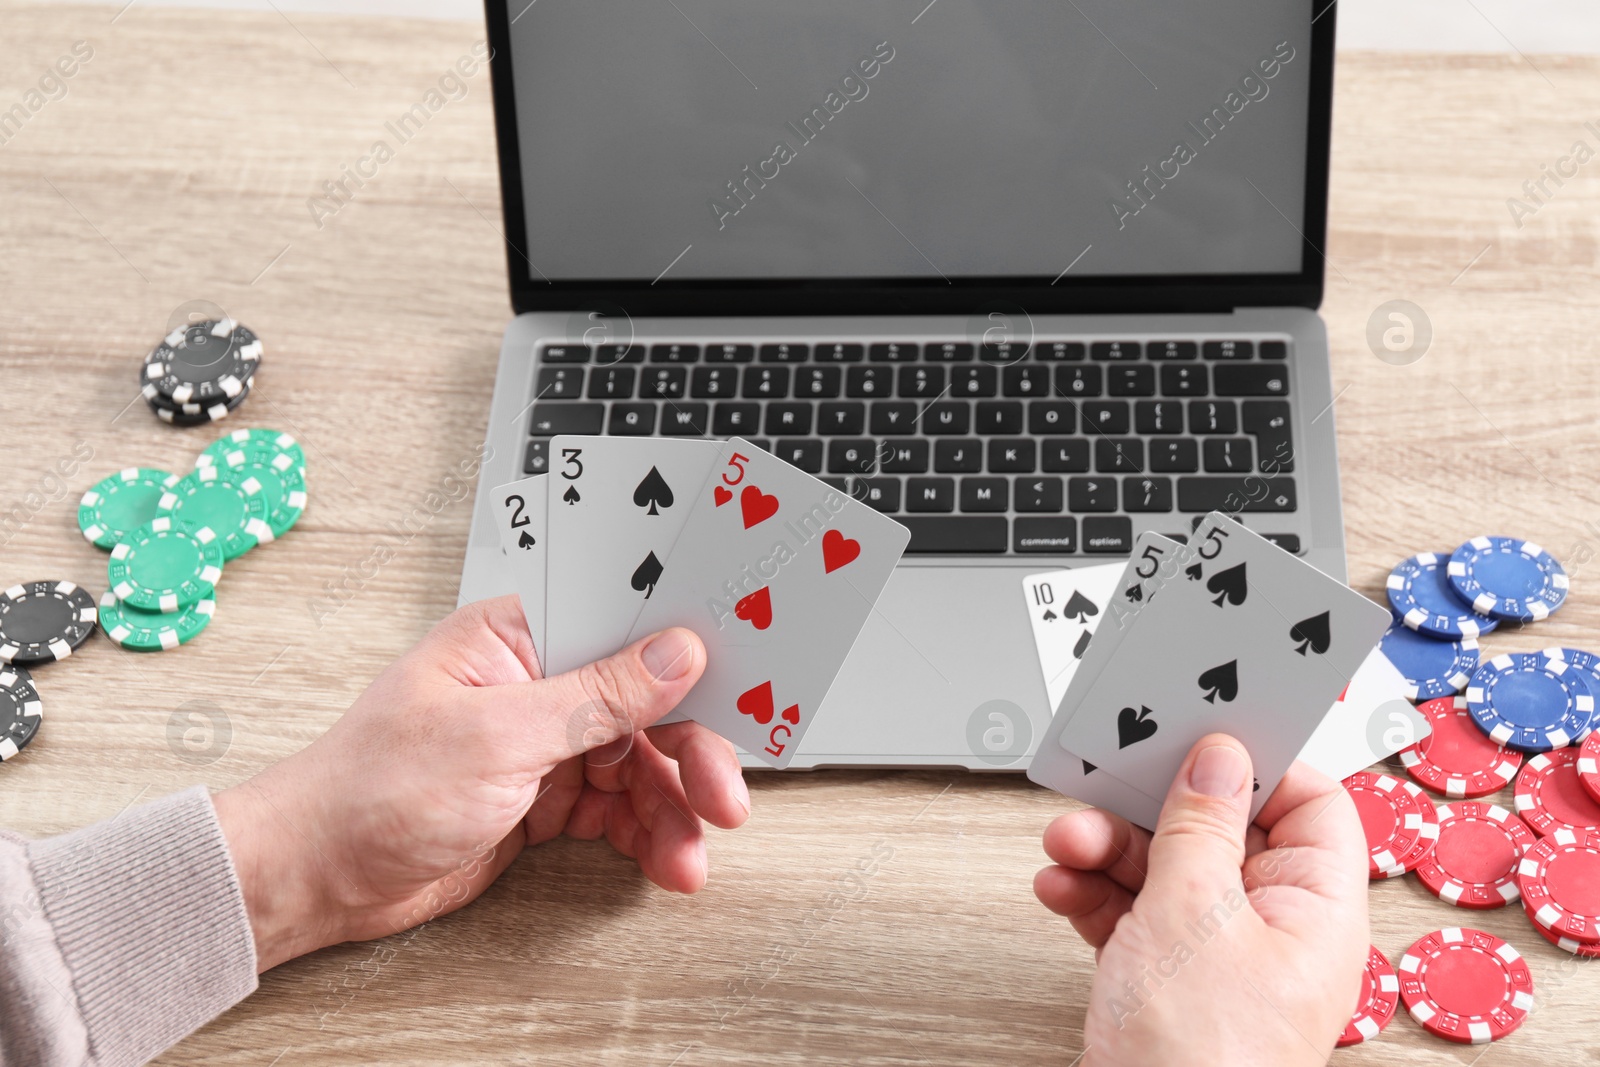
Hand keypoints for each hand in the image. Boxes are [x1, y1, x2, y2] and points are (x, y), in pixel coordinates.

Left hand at [214, 595, 749, 970]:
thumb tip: (676, 654)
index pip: (625, 624)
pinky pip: (618, 808)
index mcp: (519, 636)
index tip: (748, 669)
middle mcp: (538, 681)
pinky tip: (665, 860)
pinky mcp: (544, 794)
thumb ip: (596, 697)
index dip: (689, 647)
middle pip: (647, 703)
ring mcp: (543, 740)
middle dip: (692, 752)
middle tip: (726, 796)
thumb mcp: (496, 737)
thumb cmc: (372, 789)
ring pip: (641, 764)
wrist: (318, 877)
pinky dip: (646, 835)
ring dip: (673, 809)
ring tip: (689, 856)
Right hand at [1033, 735, 1366, 1066]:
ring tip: (1067, 845)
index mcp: (1315, 908)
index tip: (1200, 730)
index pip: (1308, 802)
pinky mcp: (1167, 975)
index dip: (1257, 761)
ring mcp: (1217, 953)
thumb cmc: (1201, 1060)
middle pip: (1219, 829)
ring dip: (1107, 850)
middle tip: (1109, 784)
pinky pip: (1131, 911)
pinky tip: (1061, 889)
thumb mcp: (1193, 914)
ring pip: (1164, 867)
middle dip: (1151, 809)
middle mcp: (1273, 926)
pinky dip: (1093, 894)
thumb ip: (1200, 825)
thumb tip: (1218, 754)